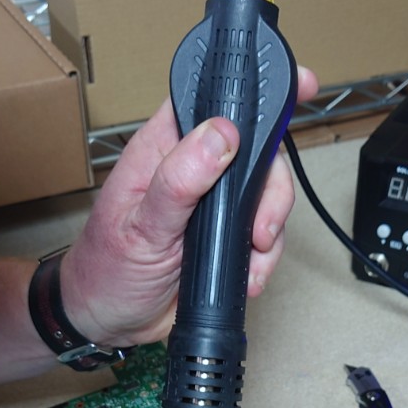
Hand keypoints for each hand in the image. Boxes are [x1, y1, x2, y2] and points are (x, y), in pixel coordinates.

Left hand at [58, 66, 320, 348]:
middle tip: (261, 227)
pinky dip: (264, 258)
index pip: (213, 98)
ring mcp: (213, 201)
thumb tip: (220, 135)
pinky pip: (265, 234)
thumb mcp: (140, 227)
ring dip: (269, 231)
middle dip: (272, 190)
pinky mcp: (226, 233)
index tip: (301, 85)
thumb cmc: (106, 270)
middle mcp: (193, 166)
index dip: (256, 88)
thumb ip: (178, 181)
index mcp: (164, 147)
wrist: (108, 322)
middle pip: (258, 151)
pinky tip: (245, 275)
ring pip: (267, 195)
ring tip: (250, 260)